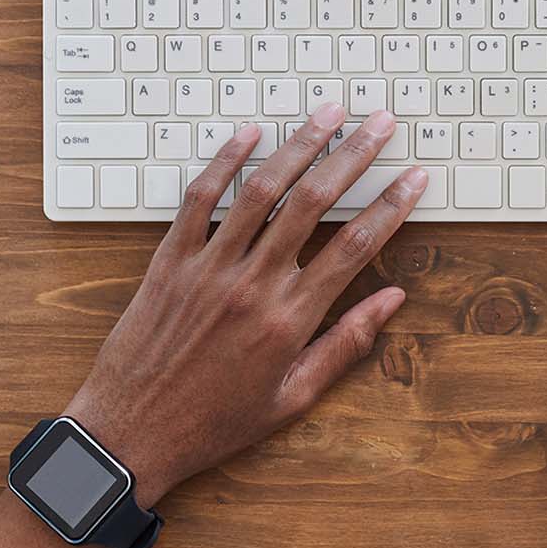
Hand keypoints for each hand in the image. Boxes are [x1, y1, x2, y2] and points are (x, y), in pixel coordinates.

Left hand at [62, 103, 425, 501]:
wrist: (131, 434)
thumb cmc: (214, 423)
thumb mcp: (292, 399)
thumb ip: (345, 345)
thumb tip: (393, 301)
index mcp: (289, 321)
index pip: (354, 247)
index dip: (391, 207)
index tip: (415, 178)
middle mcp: (252, 285)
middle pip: (313, 203)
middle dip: (354, 156)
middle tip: (380, 123)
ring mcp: (208, 268)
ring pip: (261, 191)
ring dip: (299, 145)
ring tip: (328, 113)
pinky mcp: (170, 261)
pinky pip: (200, 200)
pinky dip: (225, 162)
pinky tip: (249, 134)